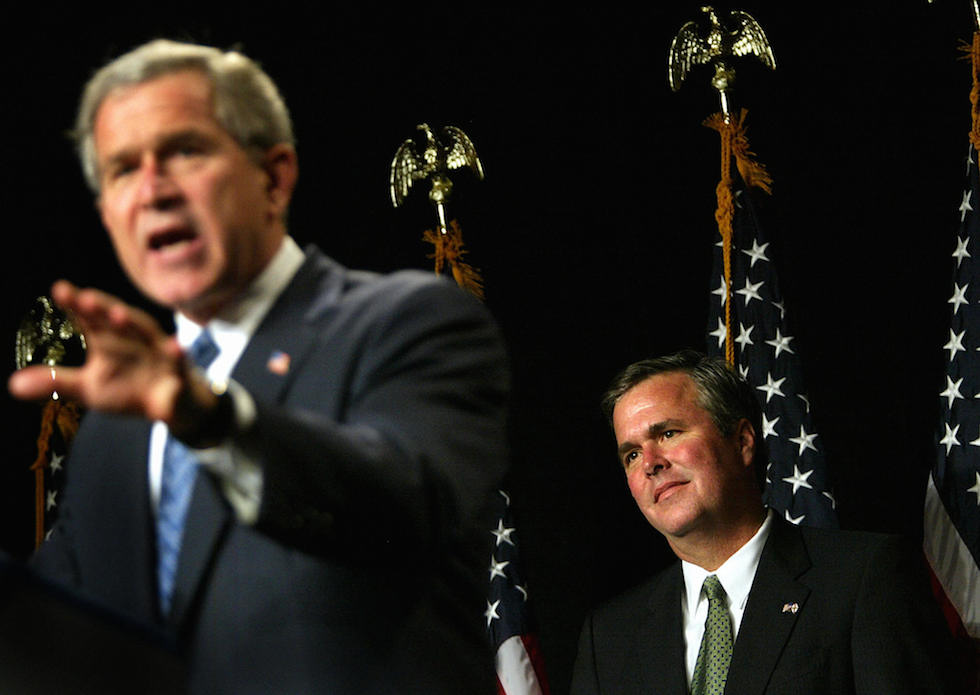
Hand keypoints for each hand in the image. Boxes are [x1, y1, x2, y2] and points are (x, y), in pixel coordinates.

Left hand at [8, 280, 216, 436]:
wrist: (176, 406)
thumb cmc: (131, 388)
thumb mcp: (90, 389)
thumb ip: (57, 382)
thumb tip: (12, 384)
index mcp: (110, 340)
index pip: (90, 319)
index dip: (76, 305)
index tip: (59, 291)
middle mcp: (135, 340)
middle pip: (119, 320)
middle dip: (104, 309)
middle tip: (86, 299)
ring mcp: (159, 354)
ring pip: (149, 335)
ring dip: (135, 324)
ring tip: (118, 315)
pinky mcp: (180, 374)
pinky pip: (179, 364)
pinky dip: (177, 356)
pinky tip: (175, 348)